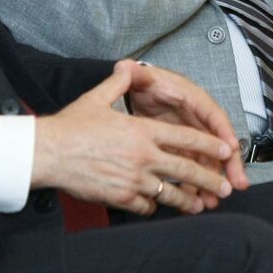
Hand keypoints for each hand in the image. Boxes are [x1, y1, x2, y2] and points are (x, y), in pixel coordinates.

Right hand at [31, 60, 238, 215]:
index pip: (185, 138)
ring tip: (199, 205)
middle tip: (224, 187)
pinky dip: (154, 206)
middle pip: (186, 169)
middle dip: (209, 179)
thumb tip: (128, 67)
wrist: (48, 153)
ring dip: (187, 200)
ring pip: (170, 193)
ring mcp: (133, 179)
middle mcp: (143, 156)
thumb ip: (119, 82)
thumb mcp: (98, 97)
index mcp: (142, 130)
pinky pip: (147, 205)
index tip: (224, 151)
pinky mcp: (121, 197)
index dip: (208, 145)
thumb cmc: (70, 127)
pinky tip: (158, 205)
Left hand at [125, 62, 250, 194]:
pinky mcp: (181, 149)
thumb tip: (125, 67)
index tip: (231, 148)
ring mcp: (190, 135)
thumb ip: (134, 75)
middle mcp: (196, 118)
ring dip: (211, 180)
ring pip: (206, 160)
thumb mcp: (140, 79)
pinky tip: (192, 201)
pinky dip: (193, 184)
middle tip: (237, 184)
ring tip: (212, 200)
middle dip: (228, 164)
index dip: (223, 131)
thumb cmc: (144, 85)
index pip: (212, 114)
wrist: (136, 95)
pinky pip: (191, 168)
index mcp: (190, 99)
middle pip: (217, 142)